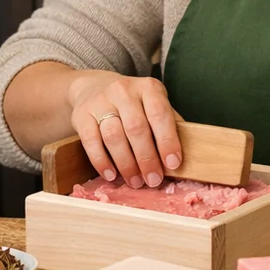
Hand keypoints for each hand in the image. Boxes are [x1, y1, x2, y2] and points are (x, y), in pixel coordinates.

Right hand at [65, 70, 181, 189]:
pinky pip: (91, 141)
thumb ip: (168, 124)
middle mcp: (123, 90)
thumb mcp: (152, 104)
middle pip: (136, 128)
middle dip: (146, 159)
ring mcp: (100, 101)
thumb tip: (188, 154)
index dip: (167, 140)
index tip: (173, 164)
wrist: (93, 87)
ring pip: (114, 136)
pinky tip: (111, 174)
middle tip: (153, 180)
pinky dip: (101, 161)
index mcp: (148, 87)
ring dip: (126, 164)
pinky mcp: (81, 114)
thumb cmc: (132, 104)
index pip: (160, 114)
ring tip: (135, 181)